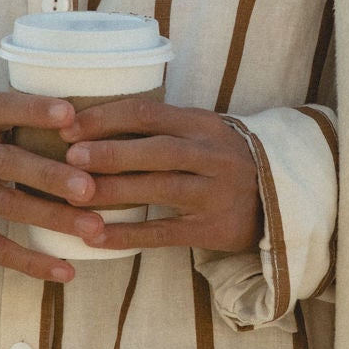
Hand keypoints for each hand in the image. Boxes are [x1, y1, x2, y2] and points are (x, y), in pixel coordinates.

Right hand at [0, 93, 106, 283]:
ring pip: (8, 206)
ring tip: (94, 228)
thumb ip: (18, 122)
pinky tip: (65, 270)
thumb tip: (86, 123)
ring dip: (53, 218)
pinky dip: (32, 261)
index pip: (3, 108)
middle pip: (8, 162)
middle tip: (90, 187)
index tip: (69, 113)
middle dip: (50, 175)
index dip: (34, 109)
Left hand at [59, 99, 260, 253]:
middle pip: (157, 149)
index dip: (106, 118)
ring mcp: (216, 192)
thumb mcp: (199, 133)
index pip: (148, 112)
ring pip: (162, 188)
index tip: (68, 126)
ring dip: (116, 191)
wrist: (280, 195)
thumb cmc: (219, 160)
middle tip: (70, 157)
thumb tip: (90, 124)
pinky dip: (129, 235)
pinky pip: (167, 232)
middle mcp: (212, 155)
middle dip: (111, 152)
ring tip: (76, 196)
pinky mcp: (216, 228)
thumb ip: (158, 127)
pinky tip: (96, 236)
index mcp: (201, 124)